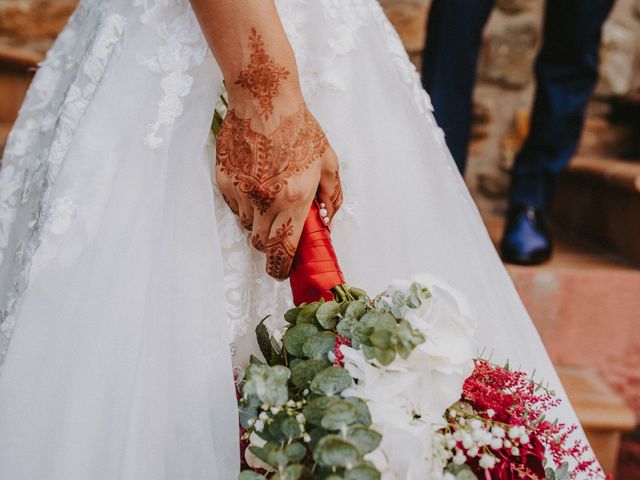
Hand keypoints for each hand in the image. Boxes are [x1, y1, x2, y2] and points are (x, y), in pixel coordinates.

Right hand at [216, 100, 342, 279]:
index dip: (281, 268)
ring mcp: (241, 191)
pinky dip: (243, 203)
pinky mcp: (223, 180)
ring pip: (245, 225)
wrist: (264, 99)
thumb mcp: (327, 161)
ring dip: (256, 222)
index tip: (282, 271)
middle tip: (278, 231)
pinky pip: (232, 206)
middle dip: (270, 245)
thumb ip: (332, 197)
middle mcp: (265, 200)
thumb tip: (328, 223)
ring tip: (267, 196)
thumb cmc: (299, 129)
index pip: (282, 250)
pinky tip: (253, 182)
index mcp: (295, 199)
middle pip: (261, 244)